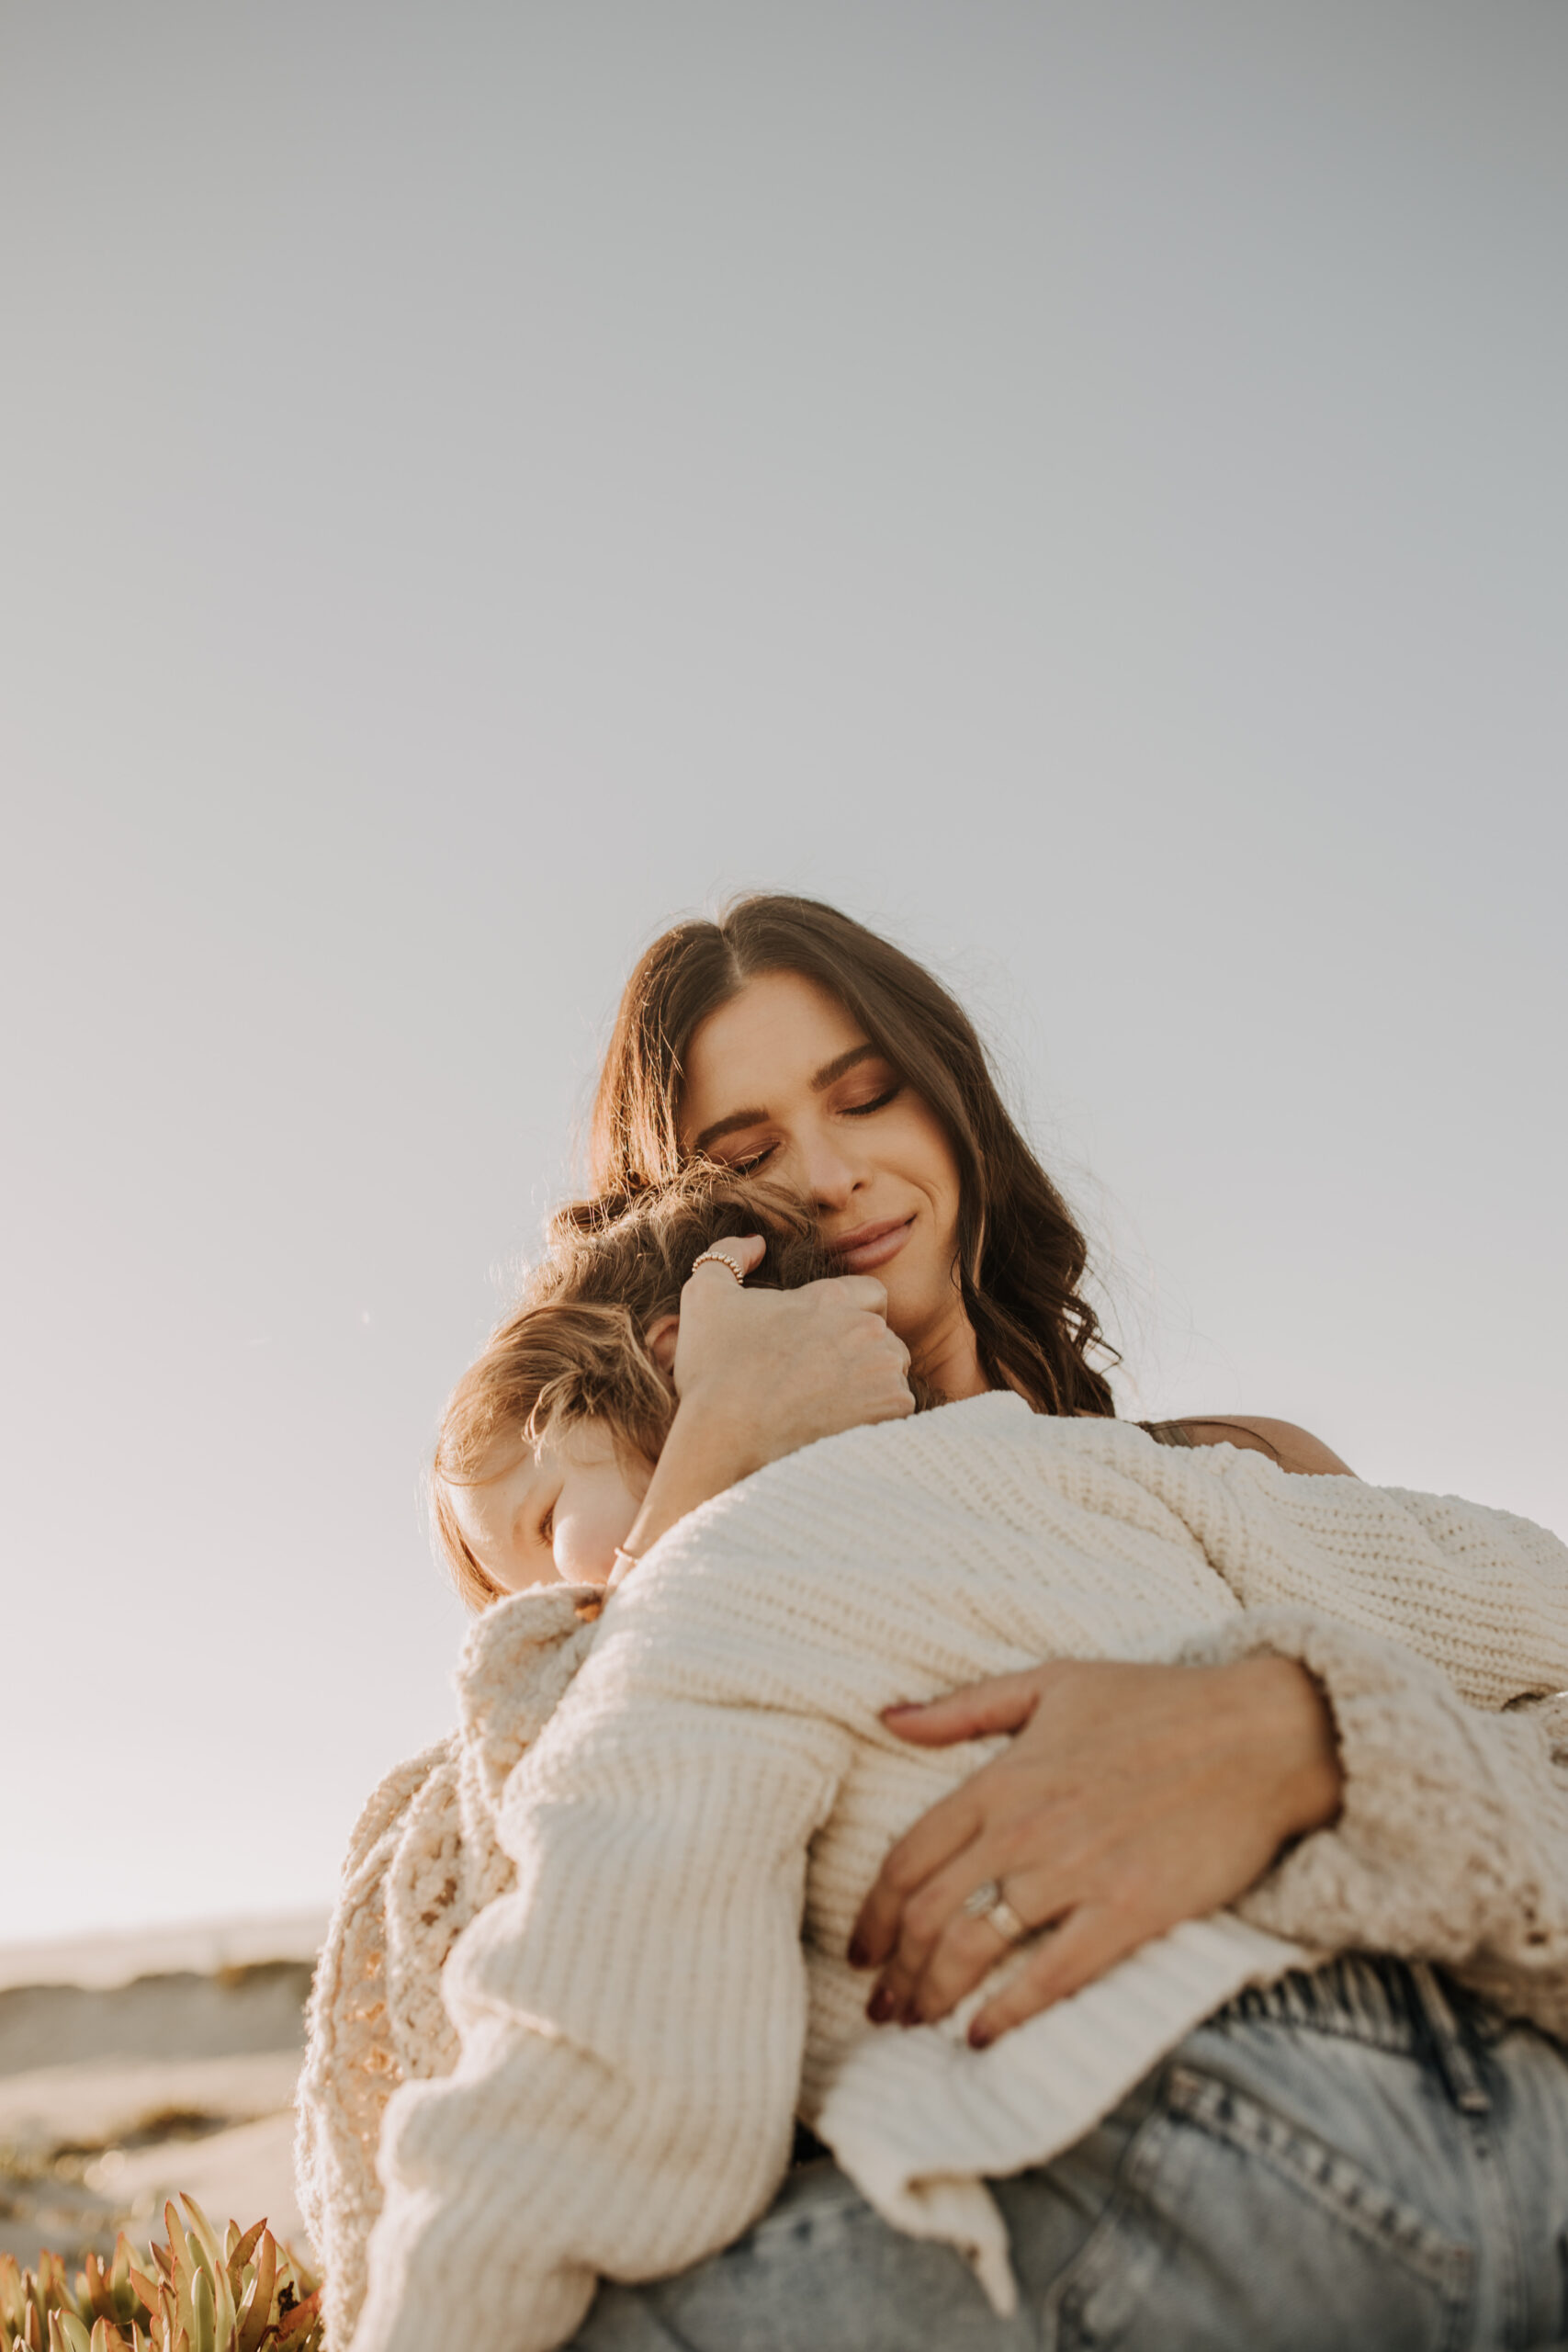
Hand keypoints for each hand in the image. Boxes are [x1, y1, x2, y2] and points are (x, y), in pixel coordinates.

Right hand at [671, 1234, 915, 1470]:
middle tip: (825, 1382)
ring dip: (872, 1386)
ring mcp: (882, 1368)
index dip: (856, 1316)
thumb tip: (757, 1243)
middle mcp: (864, 1327)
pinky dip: (878, 1420)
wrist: (727, 1436)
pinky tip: (843, 1430)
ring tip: (832, 1409)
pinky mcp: (891, 1408)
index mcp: (829, 1299)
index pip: (872, 1295)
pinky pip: (899, 1410)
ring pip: (893, 1373)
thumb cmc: (713, 1369)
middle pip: (884, 1338)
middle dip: (863, 1356)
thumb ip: (729, 1254)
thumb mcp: (705, 1296)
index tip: (828, 1343)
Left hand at [850, 1654, 1342, 2047]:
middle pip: (928, 1914)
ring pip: (974, 1948)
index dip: (872, 1914)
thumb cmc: (1159, 1702)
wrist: (1261, 1734)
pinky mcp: (1130, 1912)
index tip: (859, 1948)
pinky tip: (983, 2035)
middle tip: (881, 2005)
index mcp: (1000, 1778)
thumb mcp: (1052, 1681)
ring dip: (933, 1995)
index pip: (907, 1859)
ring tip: (918, 2024)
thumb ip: (963, 1705)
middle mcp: (1025, 1829)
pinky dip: (1008, 2013)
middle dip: (895, 1970)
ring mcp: (1076, 1873)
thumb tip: (887, 1715)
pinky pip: (1050, 1976)